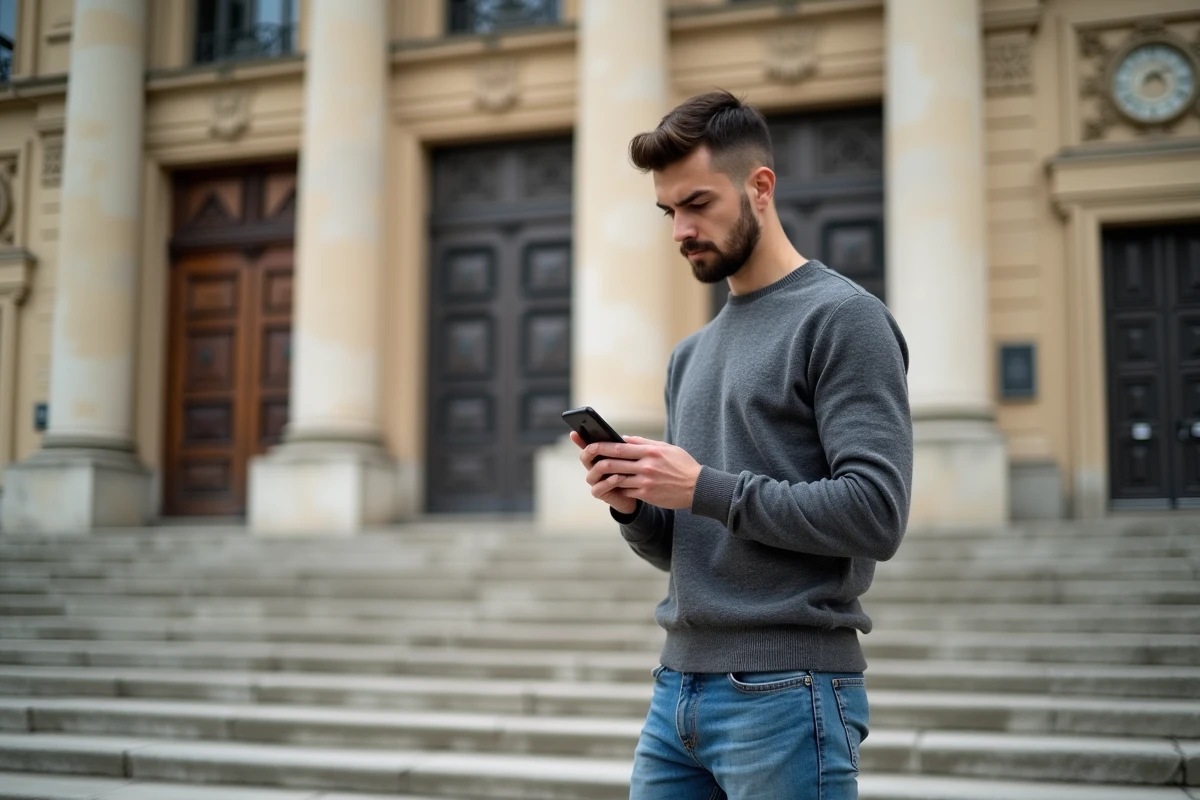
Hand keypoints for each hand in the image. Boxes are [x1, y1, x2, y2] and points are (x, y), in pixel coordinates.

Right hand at [569, 431, 638, 514]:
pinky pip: (599, 487)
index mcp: (598, 457)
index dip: (579, 439)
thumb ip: (624, 448)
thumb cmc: (631, 472)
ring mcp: (595, 481)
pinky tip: (620, 477)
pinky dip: (610, 481)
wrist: (636, 493)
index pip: (586, 445)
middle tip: (598, 446)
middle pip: (585, 456)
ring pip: (594, 471)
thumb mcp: (629, 457)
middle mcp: (593, 468)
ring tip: (619, 462)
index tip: (575, 432)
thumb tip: (623, 437)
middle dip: (591, 450)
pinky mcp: (599, 493)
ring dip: (607, 465)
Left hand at [575, 434, 702, 510]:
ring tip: (598, 473)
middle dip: (598, 461)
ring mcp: (646, 481)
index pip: (620, 447)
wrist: (697, 487)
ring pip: (617, 478)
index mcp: (651, 451)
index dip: (602, 446)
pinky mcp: (647, 494)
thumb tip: (624, 439)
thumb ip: (644, 443)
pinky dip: (619, 487)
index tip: (591, 444)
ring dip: (606, 476)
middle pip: (614, 463)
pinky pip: (626, 490)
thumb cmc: (682, 465)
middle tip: (588, 459)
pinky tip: (614, 485)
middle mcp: (646, 466)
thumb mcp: (666, 448)